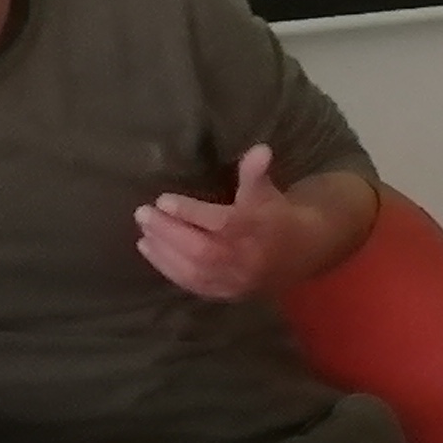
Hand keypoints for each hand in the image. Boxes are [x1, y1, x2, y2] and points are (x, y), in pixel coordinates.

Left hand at [135, 145, 305, 301]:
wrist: (299, 254)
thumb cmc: (275, 217)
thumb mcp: (267, 191)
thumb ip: (256, 172)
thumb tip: (260, 149)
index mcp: (256, 230)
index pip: (219, 224)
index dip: (189, 213)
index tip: (162, 200)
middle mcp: (245, 258)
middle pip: (201, 249)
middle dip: (168, 232)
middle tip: (143, 213)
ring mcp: (234, 279)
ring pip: (194, 269)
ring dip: (163, 250)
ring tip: (143, 231)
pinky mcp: (224, 293)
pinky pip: (193, 284)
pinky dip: (167, 268)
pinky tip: (149, 250)